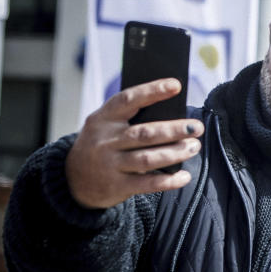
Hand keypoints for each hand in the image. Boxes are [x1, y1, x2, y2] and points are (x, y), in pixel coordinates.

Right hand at [65, 78, 204, 208]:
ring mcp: (110, 164)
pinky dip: (169, 181)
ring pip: (148, 158)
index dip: (152, 91)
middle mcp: (106, 141)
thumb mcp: (107, 125)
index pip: (128, 100)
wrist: (74, 179)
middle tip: (196, 127)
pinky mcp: (117, 186)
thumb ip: (132, 117)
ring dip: (175, 153)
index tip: (175, 85)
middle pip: (145, 133)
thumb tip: (173, 112)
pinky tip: (184, 176)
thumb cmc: (102, 144)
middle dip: (174, 129)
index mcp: (104, 118)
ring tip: (194, 146)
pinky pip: (147, 184)